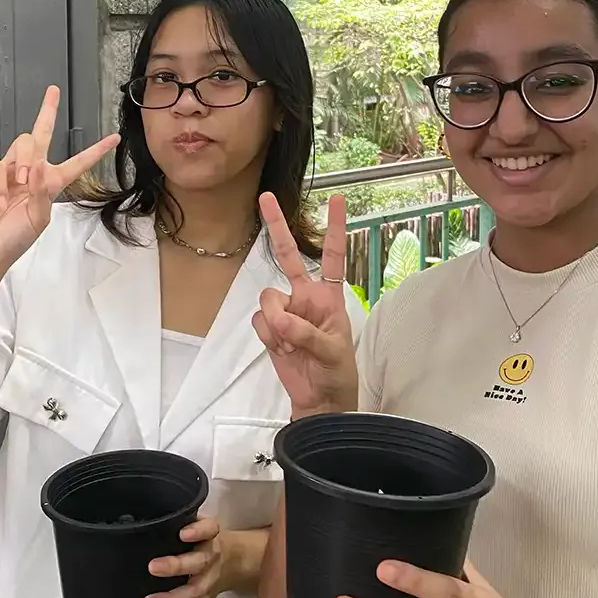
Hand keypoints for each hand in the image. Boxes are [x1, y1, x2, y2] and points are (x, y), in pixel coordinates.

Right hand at [0, 86, 118, 273]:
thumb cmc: (15, 238)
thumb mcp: (39, 218)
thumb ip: (42, 192)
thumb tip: (38, 166)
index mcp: (51, 183)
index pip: (77, 163)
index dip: (96, 151)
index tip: (114, 138)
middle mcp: (31, 171)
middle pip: (41, 134)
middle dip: (47, 111)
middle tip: (54, 91)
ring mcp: (10, 170)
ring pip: (23, 144)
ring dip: (25, 160)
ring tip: (22, 182)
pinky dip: (2, 183)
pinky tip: (0, 200)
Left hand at [143, 517, 227, 597]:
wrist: (232, 559)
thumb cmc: (204, 540)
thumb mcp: (196, 523)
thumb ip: (177, 522)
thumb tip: (146, 521)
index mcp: (209, 535)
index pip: (208, 529)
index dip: (197, 531)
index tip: (183, 532)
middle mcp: (211, 556)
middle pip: (199, 562)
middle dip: (176, 566)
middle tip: (153, 567)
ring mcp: (210, 580)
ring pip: (195, 590)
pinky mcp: (207, 597)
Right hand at [252, 192, 357, 418]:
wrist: (318, 400)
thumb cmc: (336, 372)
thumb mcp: (331, 352)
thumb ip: (306, 332)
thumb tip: (281, 319)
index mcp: (328, 295)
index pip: (333, 255)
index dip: (335, 228)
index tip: (338, 199)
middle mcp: (305, 296)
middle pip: (288, 255)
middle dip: (276, 226)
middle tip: (265, 197)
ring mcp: (285, 310)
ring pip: (267, 298)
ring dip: (276, 323)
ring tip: (291, 345)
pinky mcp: (270, 328)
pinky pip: (259, 321)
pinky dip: (268, 336)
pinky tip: (281, 349)